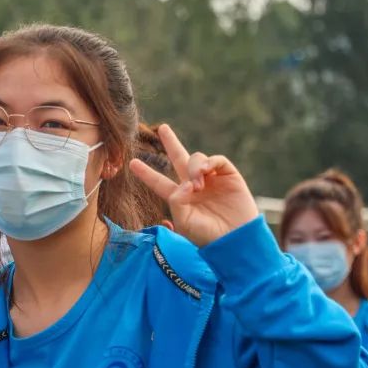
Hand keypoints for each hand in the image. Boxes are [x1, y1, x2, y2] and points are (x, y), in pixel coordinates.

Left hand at [129, 124, 259, 246]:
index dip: (146, 173)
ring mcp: (211, 179)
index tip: (132, 163)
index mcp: (180, 198)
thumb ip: (177, 202)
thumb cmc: (208, 236)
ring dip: (193, 168)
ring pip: (195, 159)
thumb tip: (183, 183)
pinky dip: (209, 162)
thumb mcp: (185, 223)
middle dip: (171, 143)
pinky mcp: (228, 176)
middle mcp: (194, 185)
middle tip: (162, 128)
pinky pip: (216, 160)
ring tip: (198, 185)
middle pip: (179, 159)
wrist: (236, 239)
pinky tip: (204, 172)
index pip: (159, 182)